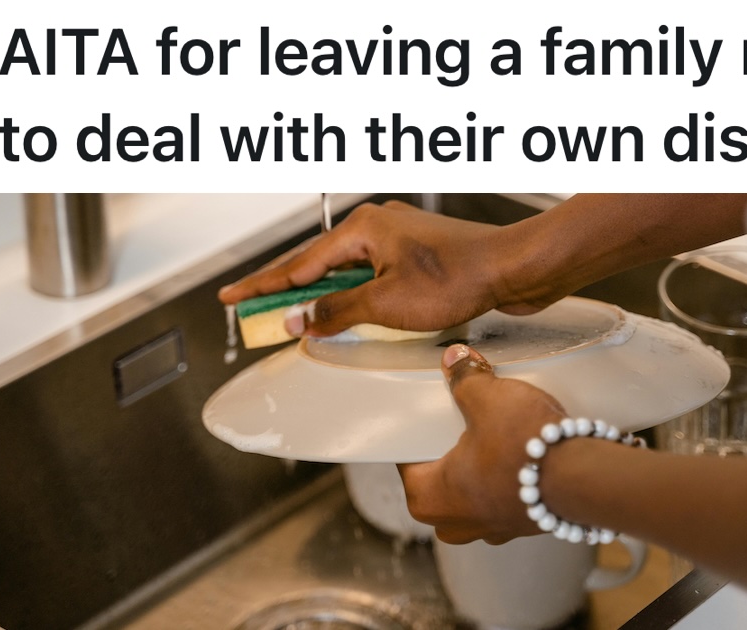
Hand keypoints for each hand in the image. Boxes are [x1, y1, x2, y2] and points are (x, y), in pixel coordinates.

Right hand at [217, 200, 563, 336]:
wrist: (514, 270)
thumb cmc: (461, 277)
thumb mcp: (386, 303)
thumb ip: (336, 311)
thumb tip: (300, 320)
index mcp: (364, 228)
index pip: (298, 263)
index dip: (262, 286)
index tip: (232, 297)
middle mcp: (378, 226)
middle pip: (317, 264)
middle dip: (285, 290)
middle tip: (252, 311)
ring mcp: (399, 240)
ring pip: (345, 271)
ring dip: (320, 296)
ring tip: (291, 318)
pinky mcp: (418, 258)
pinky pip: (370, 277)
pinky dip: (351, 296)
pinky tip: (345, 313)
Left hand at [398, 344, 566, 543]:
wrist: (583, 478)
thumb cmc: (524, 447)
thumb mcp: (487, 399)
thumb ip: (465, 378)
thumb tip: (455, 359)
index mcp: (430, 498)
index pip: (407, 465)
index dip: (415, 438)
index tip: (426, 419)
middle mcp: (458, 523)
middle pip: (439, 484)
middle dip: (448, 458)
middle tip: (459, 427)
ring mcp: (493, 530)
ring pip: (473, 498)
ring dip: (479, 473)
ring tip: (493, 439)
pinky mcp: (525, 526)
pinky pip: (505, 501)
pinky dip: (509, 481)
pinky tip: (521, 456)